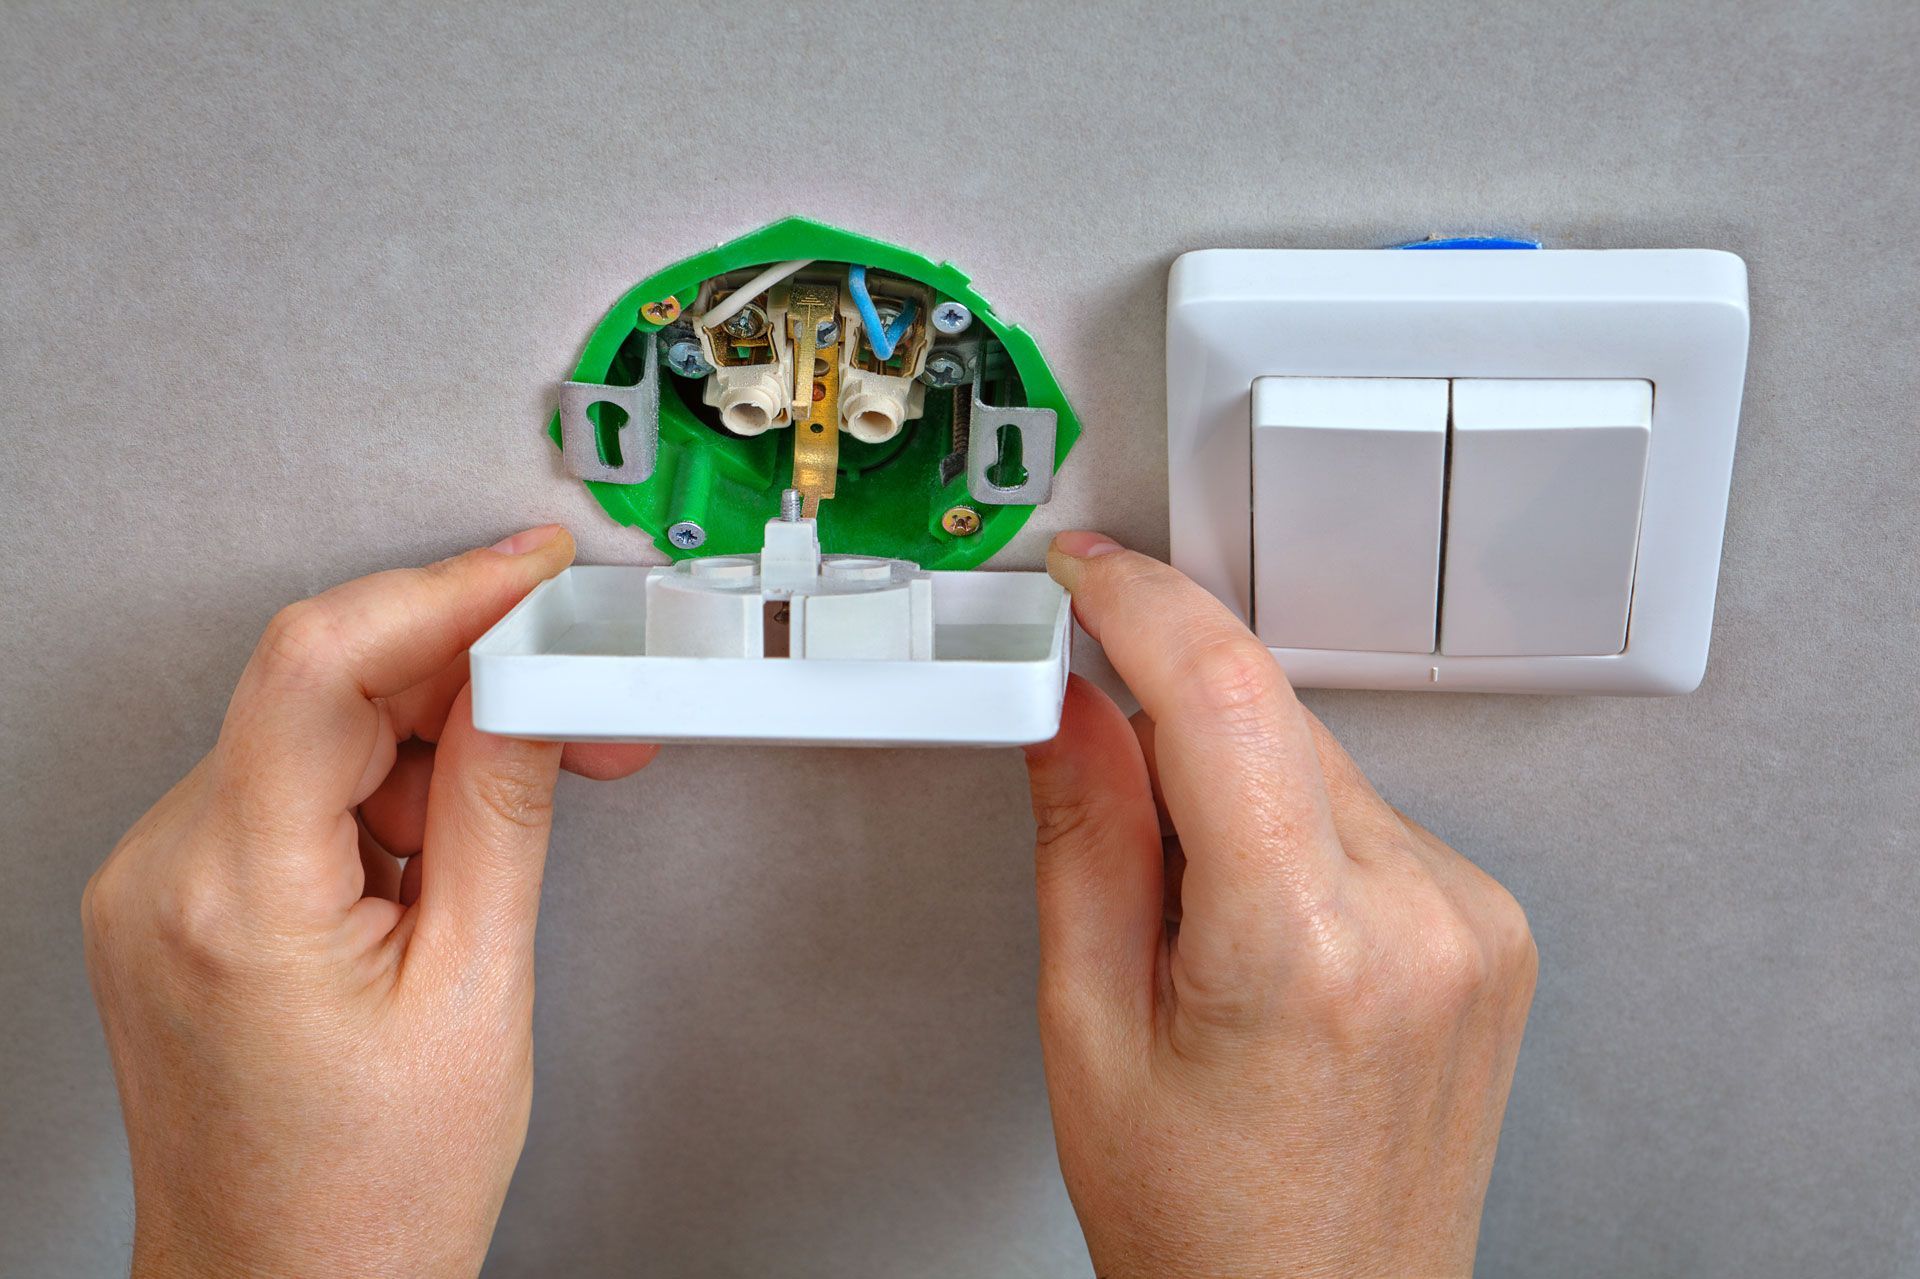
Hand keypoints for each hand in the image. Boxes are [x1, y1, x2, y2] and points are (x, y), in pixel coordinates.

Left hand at [82, 526, 654, 1278]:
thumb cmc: (366, 1198)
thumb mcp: (476, 993)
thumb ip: (504, 811)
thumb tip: (534, 680)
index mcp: (234, 898)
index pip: (321, 666)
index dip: (444, 593)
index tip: (537, 574)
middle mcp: (167, 873)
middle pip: (327, 690)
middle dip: (472, 680)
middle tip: (588, 698)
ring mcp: (164, 883)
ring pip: (322, 734)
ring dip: (441, 745)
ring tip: (535, 802)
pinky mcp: (187, 895)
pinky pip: (300, 788)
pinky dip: (394, 791)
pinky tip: (458, 842)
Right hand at [1025, 534, 1536, 1278]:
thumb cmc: (1209, 1227)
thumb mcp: (1089, 1029)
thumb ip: (1083, 838)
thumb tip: (1070, 703)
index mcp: (1304, 946)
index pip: (1221, 692)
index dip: (1138, 601)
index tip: (1085, 571)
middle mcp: (1420, 917)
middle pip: (1269, 717)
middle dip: (1167, 716)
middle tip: (1097, 786)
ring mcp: (1473, 920)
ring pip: (1318, 759)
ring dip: (1234, 782)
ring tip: (1192, 925)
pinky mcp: (1491, 927)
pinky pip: (1370, 814)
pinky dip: (1296, 827)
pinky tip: (1260, 928)